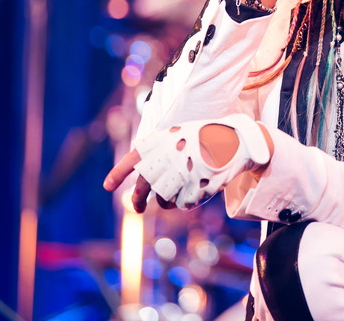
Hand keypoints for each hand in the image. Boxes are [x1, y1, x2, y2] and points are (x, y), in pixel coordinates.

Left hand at [104, 115, 271, 210]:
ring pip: (162, 200)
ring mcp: (178, 177)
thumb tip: (142, 179)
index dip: (118, 174)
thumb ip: (159, 153)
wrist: (236, 140)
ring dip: (166, 201)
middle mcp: (165, 161)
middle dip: (137, 201)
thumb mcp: (179, 135)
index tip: (107, 186)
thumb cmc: (207, 136)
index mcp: (159, 144)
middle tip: (137, 208)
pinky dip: (186, 201)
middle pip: (142, 189)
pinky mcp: (193, 191)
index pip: (131, 161)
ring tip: (177, 192)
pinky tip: (196, 189)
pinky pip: (182, 204)